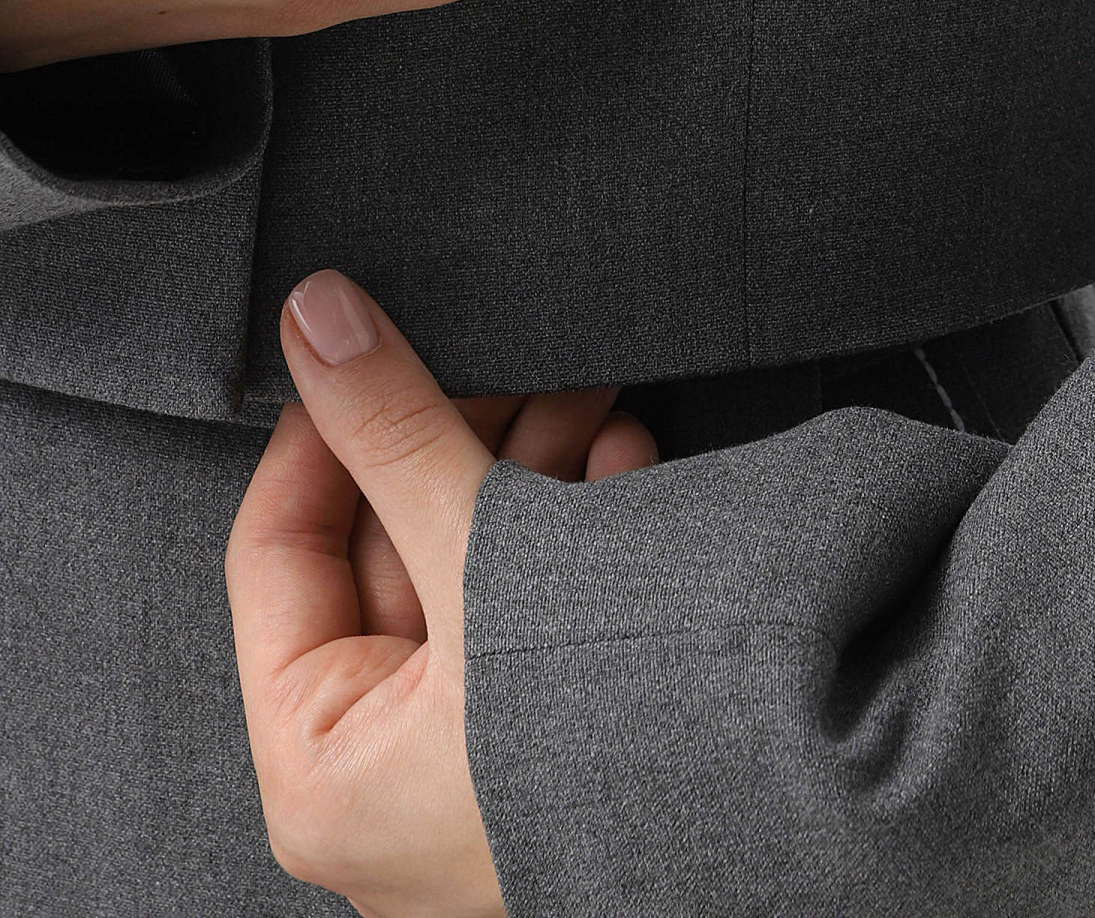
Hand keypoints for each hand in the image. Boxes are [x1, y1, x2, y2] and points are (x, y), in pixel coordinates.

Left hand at [227, 271, 656, 914]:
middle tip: (509, 353)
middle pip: (385, 553)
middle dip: (461, 434)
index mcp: (324, 773)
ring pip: (469, 568)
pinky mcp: (557, 741)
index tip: (360, 340)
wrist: (797, 799)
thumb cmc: (617, 731)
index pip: (275, 555)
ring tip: (588, 389)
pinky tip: (619, 458)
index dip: (323, 429)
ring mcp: (475, 768)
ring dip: (530, 464)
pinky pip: (534, 610)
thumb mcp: (484, 552)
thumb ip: (394, 431)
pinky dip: (573, 525)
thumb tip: (316, 319)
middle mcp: (386, 786)